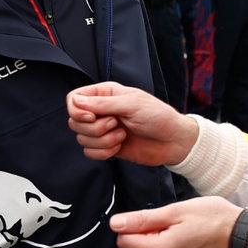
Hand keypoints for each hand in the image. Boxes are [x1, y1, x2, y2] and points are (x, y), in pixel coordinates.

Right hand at [66, 82, 197, 164]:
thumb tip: (76, 102)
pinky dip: (103, 152)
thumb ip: (103, 104)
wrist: (173, 141)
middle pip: (75, 121)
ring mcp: (103, 130)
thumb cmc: (158, 116)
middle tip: (115, 124)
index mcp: (105, 94)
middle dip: (94, 128)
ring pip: (82, 138)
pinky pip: (89, 152)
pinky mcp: (106, 146)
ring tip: (122, 136)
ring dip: (102, 141)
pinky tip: (118, 147)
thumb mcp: (132, 104)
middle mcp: (101, 111)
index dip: (77, 110)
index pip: (74, 98)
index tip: (91, 117)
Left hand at [110, 196, 240, 247]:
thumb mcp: (177, 211)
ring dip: (161, 245)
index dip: (134, 226)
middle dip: (149, 236)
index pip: (124, 241)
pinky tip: (191, 245)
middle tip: (175, 224)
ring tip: (186, 234)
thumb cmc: (216, 221)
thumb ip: (143, 219)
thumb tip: (115, 223)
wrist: (247, 242)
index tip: (154, 219)